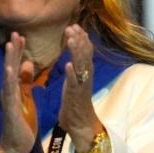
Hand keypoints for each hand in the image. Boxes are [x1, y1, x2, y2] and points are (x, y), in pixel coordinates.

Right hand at [0, 32, 36, 152]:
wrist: (16, 146)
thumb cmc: (21, 123)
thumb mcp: (26, 98)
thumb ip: (25, 82)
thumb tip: (26, 63)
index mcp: (14, 89)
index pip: (16, 66)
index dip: (18, 51)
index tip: (21, 36)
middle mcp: (8, 91)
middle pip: (10, 67)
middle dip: (13, 50)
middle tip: (15, 33)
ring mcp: (8, 99)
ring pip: (8, 76)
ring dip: (9, 60)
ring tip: (10, 44)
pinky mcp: (11, 109)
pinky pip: (10, 92)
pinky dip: (10, 79)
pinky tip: (10, 69)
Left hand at [58, 25, 103, 152]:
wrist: (82, 127)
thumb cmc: (75, 106)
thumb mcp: (74, 84)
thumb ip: (74, 71)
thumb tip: (73, 58)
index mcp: (83, 74)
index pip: (84, 52)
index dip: (80, 38)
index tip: (74, 26)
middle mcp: (85, 77)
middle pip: (84, 55)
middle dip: (79, 40)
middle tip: (72, 26)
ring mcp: (81, 86)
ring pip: (81, 66)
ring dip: (76, 52)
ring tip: (71, 39)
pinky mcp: (76, 97)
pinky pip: (74, 83)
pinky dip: (71, 74)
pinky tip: (68, 64)